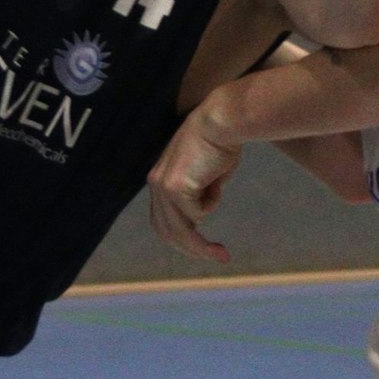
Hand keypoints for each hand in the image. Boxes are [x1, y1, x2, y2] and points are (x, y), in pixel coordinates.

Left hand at [147, 108, 242, 262]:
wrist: (221, 121)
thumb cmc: (221, 142)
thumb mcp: (207, 175)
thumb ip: (199, 194)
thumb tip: (199, 215)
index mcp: (160, 178)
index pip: (163, 219)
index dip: (182, 238)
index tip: (205, 248)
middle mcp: (155, 183)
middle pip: (166, 230)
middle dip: (191, 249)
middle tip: (217, 257)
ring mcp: (162, 186)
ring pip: (179, 230)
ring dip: (201, 246)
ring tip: (222, 255)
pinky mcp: (174, 188)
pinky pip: (197, 213)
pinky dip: (212, 202)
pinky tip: (217, 180)